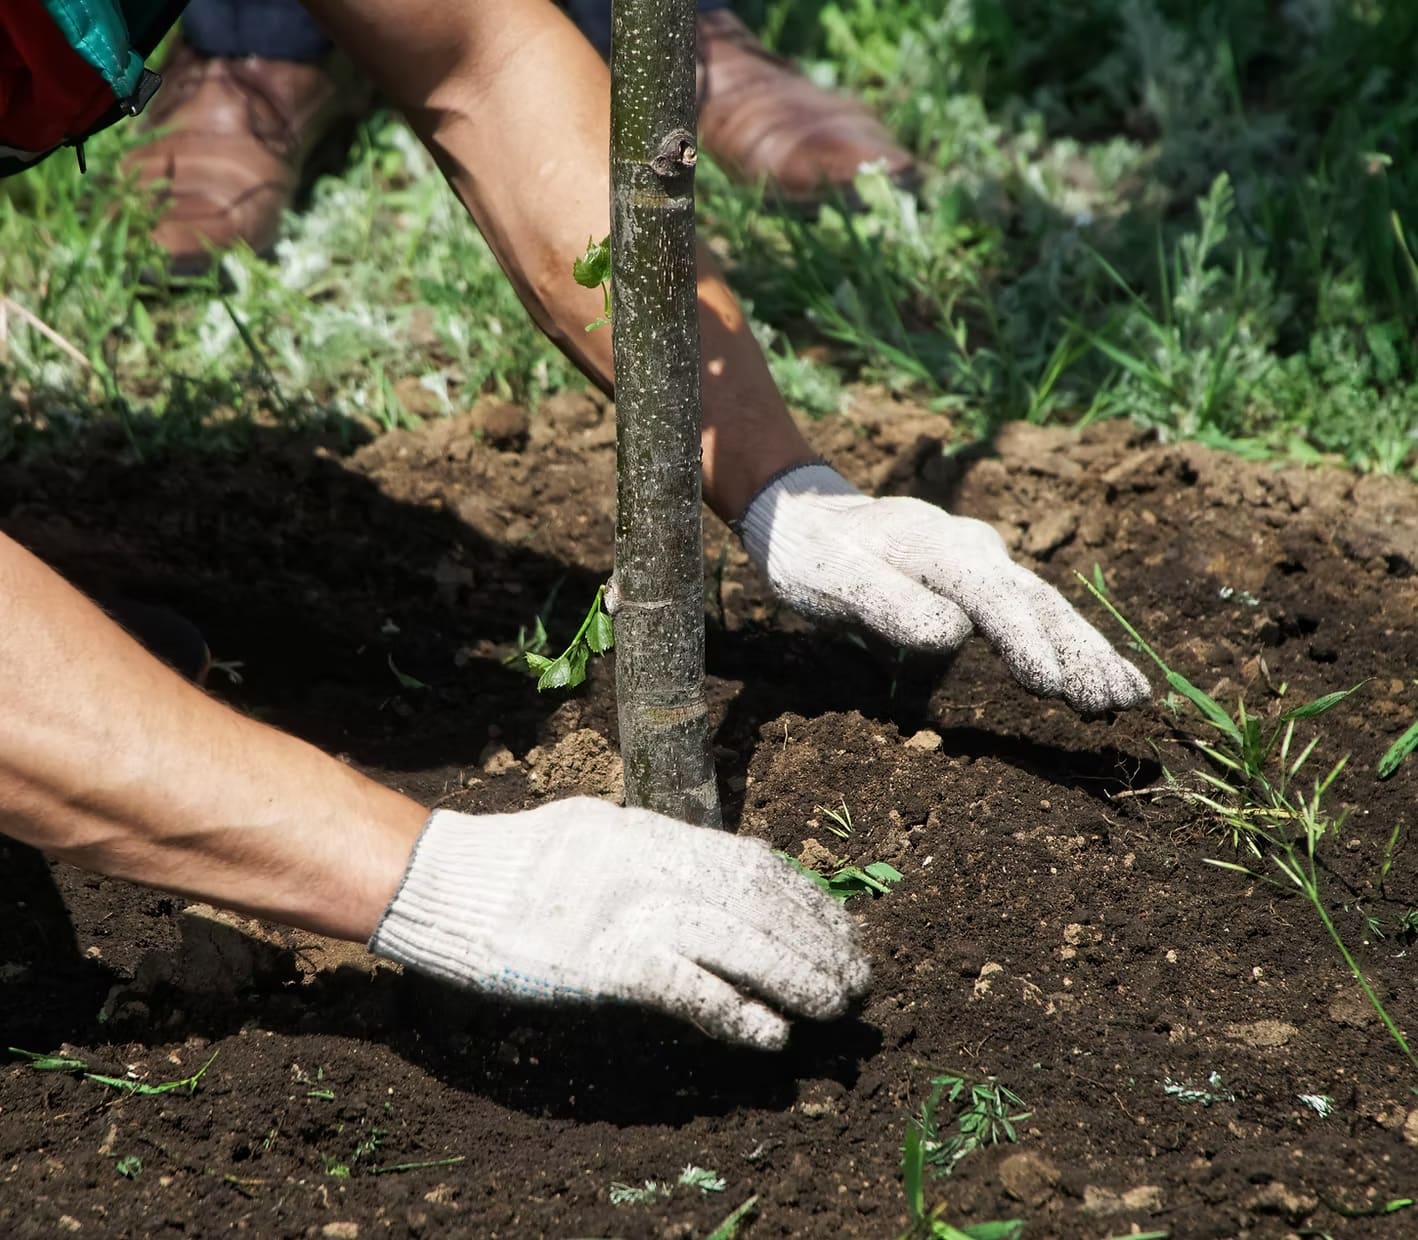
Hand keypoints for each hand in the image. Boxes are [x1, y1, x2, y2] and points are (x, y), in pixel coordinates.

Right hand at [370, 798, 869, 1048]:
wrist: (447, 881)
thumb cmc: (517, 860)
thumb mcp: (600, 830)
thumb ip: (660, 847)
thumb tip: (720, 864)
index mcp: (654, 833)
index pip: (753, 862)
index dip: (806, 897)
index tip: (840, 923)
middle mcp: (655, 866)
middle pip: (760, 903)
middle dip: (817, 938)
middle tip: (857, 972)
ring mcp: (633, 913)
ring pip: (741, 943)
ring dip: (798, 976)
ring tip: (837, 1004)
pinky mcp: (607, 964)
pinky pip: (689, 989)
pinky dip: (736, 1012)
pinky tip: (770, 1035)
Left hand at [738, 464, 1149, 713]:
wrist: (808, 518)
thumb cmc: (814, 556)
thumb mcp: (834, 580)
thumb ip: (888, 604)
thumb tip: (952, 633)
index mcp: (938, 546)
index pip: (994, 598)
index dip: (1026, 641)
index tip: (1054, 685)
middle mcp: (973, 550)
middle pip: (1038, 603)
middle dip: (1081, 652)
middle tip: (1120, 700)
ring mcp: (983, 564)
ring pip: (1046, 609)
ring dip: (1088, 653)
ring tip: (1130, 697)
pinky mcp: (982, 583)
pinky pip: (1033, 615)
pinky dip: (1068, 646)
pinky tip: (1096, 678)